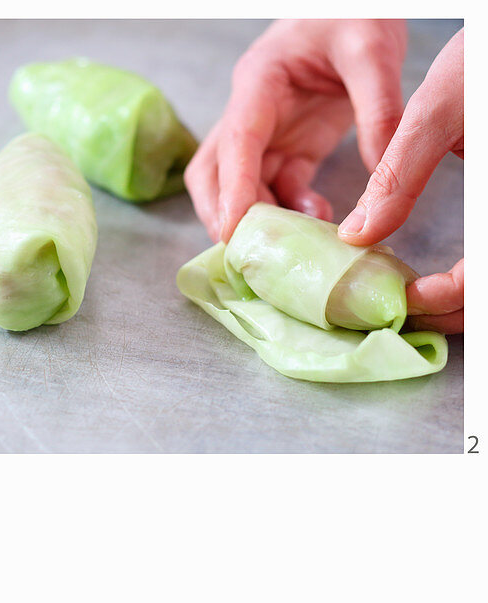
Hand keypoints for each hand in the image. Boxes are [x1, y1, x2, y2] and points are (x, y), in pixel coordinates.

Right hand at [185, 20, 406, 241]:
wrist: (357, 5)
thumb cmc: (355, 13)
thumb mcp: (373, 49)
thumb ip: (378, 109)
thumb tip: (382, 174)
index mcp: (259, 82)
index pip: (236, 142)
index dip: (232, 188)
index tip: (232, 230)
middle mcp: (251, 112)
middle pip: (213, 173)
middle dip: (221, 213)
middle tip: (245, 249)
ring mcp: (268, 132)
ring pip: (241, 187)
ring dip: (259, 218)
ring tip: (295, 240)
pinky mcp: (291, 145)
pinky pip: (278, 187)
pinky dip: (289, 211)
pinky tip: (318, 221)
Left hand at [338, 30, 463, 332]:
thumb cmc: (487, 61)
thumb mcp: (441, 110)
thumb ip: (397, 178)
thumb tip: (354, 236)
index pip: (478, 285)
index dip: (437, 301)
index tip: (396, 295)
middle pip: (485, 300)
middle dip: (443, 314)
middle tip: (392, 311)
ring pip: (487, 289)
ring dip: (456, 303)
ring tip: (408, 299)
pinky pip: (487, 263)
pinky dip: (467, 279)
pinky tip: (433, 276)